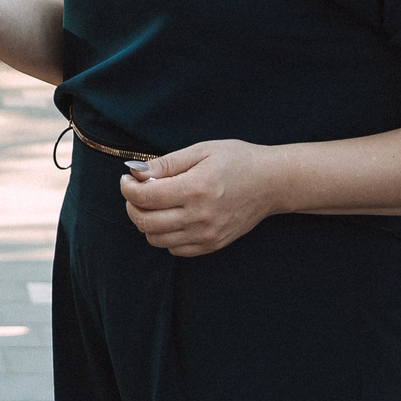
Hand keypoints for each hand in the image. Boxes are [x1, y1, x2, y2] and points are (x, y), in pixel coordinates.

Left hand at [118, 139, 283, 256]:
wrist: (272, 183)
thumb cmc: (237, 161)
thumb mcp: (201, 151)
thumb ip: (166, 163)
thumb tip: (135, 171)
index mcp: (196, 188)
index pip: (146, 197)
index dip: (128, 188)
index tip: (128, 180)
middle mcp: (200, 216)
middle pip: (146, 222)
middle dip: (132, 206)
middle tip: (136, 192)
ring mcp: (207, 235)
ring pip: (156, 239)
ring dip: (146, 222)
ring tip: (154, 205)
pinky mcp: (212, 245)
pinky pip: (175, 249)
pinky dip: (165, 235)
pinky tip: (171, 217)